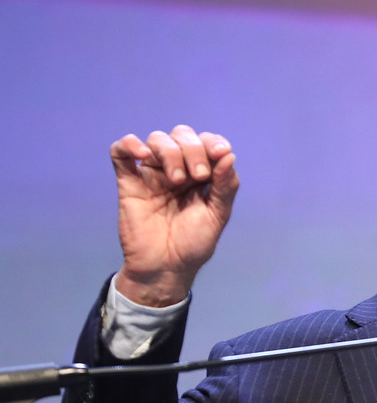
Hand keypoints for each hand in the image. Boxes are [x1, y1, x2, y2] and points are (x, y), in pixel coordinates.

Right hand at [110, 125, 239, 306]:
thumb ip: (225, 185)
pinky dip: (130, 145)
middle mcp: (177, 168)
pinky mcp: (129, 181)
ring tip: (176, 180)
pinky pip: (121, 152)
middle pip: (182, 135)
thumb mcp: (218, 215)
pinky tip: (143, 156)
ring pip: (157, 139)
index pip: (207, 143)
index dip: (213, 143)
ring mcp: (152, 173)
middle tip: (198, 176)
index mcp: (202, 174)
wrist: (166, 267)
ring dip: (169, 152)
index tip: (220, 153)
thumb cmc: (194, 243)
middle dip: (193, 149)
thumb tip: (228, 155)